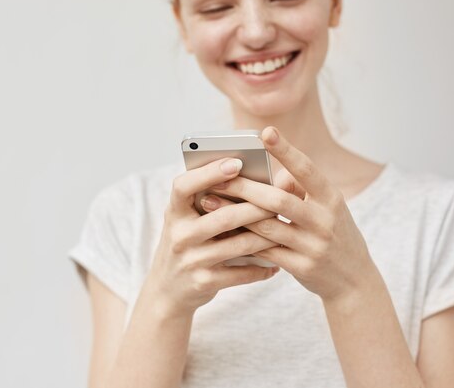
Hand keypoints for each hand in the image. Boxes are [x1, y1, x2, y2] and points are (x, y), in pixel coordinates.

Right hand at [143, 157, 280, 317]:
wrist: (167, 291)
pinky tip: (276, 263)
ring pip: (238, 244)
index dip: (208, 173)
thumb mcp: (190, 219)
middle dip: (256, 207)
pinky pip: (241, 273)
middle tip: (282, 198)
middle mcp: (179, 235)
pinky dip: (261, 267)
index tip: (236, 162)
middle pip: (222, 216)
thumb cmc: (189, 243)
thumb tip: (259, 178)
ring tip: (285, 228)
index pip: (183, 186)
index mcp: (174, 212)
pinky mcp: (203, 282)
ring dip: (266, 236)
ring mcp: (190, 260)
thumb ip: (215, 199)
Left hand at [203, 126, 379, 301]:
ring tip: (208, 202)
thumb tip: (268, 173)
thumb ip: (301, 190)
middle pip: (279, 200)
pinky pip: (265, 252)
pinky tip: (221, 231)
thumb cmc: (333, 234)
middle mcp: (325, 220)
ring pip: (267, 227)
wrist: (355, 281)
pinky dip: (242, 240)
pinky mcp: (302, 268)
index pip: (307, 169)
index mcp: (331, 198)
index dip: (286, 150)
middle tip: (216, 177)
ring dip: (234, 214)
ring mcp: (314, 246)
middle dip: (244, 187)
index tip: (266, 132)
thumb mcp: (328, 208)